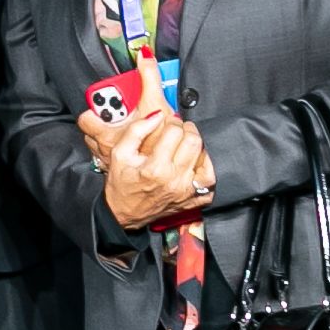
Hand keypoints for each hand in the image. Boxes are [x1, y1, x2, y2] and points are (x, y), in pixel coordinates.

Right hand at [98, 111, 213, 230]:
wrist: (124, 213)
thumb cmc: (121, 185)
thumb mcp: (119, 153)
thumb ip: (137, 131)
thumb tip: (157, 116)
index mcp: (156, 168)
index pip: (175, 131)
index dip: (172, 122)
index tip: (167, 123)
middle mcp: (174, 180)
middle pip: (194, 142)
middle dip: (187, 130)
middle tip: (178, 131)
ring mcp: (186, 191)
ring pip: (206, 159)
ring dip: (198, 148)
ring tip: (186, 146)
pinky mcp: (193, 200)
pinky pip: (210, 181)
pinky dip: (206, 169)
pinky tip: (194, 164)